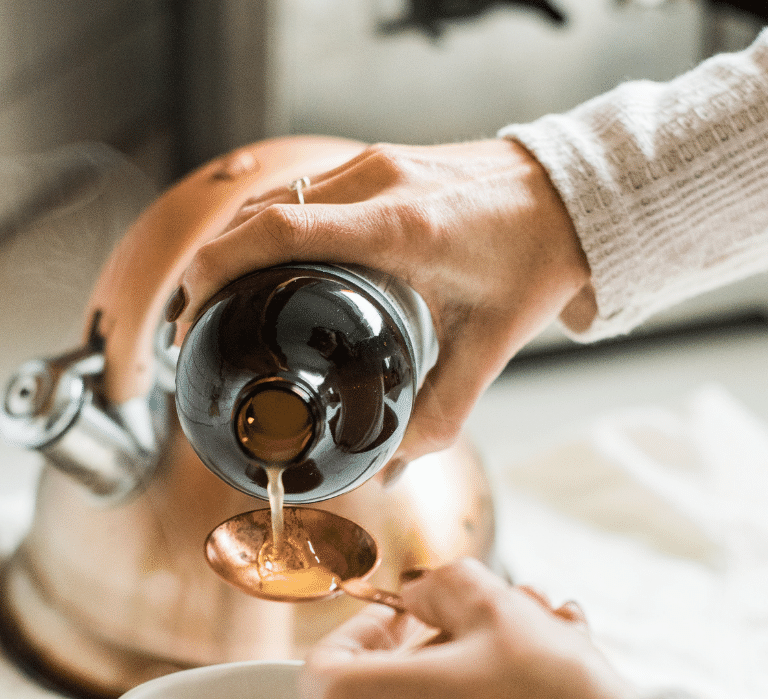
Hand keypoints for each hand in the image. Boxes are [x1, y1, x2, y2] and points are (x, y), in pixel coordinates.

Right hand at [170, 140, 594, 469]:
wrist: (574, 196)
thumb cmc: (535, 263)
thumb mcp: (490, 348)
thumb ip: (438, 417)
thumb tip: (386, 469)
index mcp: (398, 228)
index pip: (274, 233)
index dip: (214, 272)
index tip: (193, 321)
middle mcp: (376, 184)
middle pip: (255, 215)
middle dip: (209, 270)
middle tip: (198, 330)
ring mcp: (374, 164)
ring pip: (271, 198)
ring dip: (234, 248)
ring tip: (220, 305)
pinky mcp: (378, 160)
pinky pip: (300, 190)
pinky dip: (267, 229)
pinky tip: (266, 271)